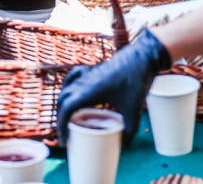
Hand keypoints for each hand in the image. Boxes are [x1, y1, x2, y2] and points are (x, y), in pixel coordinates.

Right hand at [57, 29, 173, 144]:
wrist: (142, 57)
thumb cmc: (136, 81)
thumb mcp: (134, 110)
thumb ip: (130, 130)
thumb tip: (124, 145)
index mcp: (88, 91)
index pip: (66, 109)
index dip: (61, 126)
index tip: (65, 141)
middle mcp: (83, 82)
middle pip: (62, 100)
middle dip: (60, 118)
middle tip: (66, 133)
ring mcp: (87, 74)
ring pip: (66, 89)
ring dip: (63, 103)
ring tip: (68, 116)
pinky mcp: (93, 70)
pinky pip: (73, 77)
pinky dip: (69, 86)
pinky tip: (73, 91)